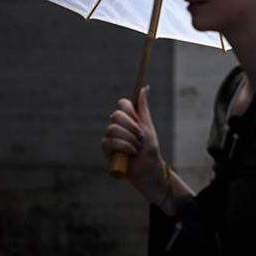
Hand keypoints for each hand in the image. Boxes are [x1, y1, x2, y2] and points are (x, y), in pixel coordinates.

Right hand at [101, 87, 172, 209]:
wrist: (148, 167)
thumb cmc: (149, 147)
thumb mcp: (147, 125)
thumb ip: (143, 108)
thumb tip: (145, 88)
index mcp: (127, 118)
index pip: (122, 104)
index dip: (130, 111)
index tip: (139, 120)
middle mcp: (117, 125)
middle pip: (116, 115)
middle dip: (132, 127)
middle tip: (140, 137)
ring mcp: (110, 137)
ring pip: (112, 129)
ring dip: (129, 138)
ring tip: (137, 146)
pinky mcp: (106, 149)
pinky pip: (110, 141)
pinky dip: (124, 146)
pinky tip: (131, 152)